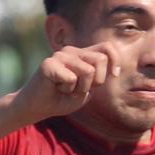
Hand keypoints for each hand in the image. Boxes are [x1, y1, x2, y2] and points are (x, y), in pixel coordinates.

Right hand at [9, 42, 128, 125]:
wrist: (38, 108)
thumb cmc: (63, 98)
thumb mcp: (88, 88)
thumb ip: (99, 77)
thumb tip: (114, 69)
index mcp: (82, 54)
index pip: (107, 47)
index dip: (115, 61)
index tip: (114, 75)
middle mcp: (71, 51)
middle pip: (100, 60)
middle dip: (96, 82)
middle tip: (80, 89)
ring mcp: (59, 56)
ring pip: (88, 71)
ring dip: (81, 88)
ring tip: (67, 89)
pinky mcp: (48, 63)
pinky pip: (71, 79)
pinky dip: (67, 90)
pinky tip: (56, 88)